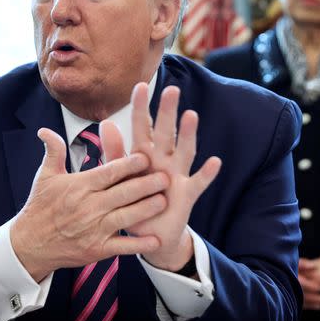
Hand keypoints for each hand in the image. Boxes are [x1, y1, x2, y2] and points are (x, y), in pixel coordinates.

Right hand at [10, 127, 169, 281]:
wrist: (29, 244)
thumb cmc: (40, 208)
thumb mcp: (44, 177)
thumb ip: (53, 152)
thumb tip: (46, 130)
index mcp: (79, 187)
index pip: (108, 172)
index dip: (128, 164)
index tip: (146, 156)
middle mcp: (88, 207)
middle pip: (122, 193)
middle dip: (145, 185)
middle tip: (165, 177)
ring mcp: (93, 230)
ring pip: (126, 217)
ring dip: (146, 210)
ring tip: (164, 201)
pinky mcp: (96, 250)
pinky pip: (122, 246)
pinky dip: (139, 245)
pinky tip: (156, 240)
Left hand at [112, 83, 220, 271]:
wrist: (149, 234)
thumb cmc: (134, 200)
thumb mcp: (120, 176)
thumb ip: (114, 152)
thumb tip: (105, 122)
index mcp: (144, 154)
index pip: (142, 126)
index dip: (141, 107)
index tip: (140, 85)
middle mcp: (163, 159)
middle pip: (166, 132)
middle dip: (168, 112)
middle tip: (172, 90)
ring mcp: (177, 175)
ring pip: (184, 151)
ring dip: (188, 134)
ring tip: (191, 115)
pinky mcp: (187, 194)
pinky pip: (198, 182)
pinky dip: (206, 173)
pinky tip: (214, 161)